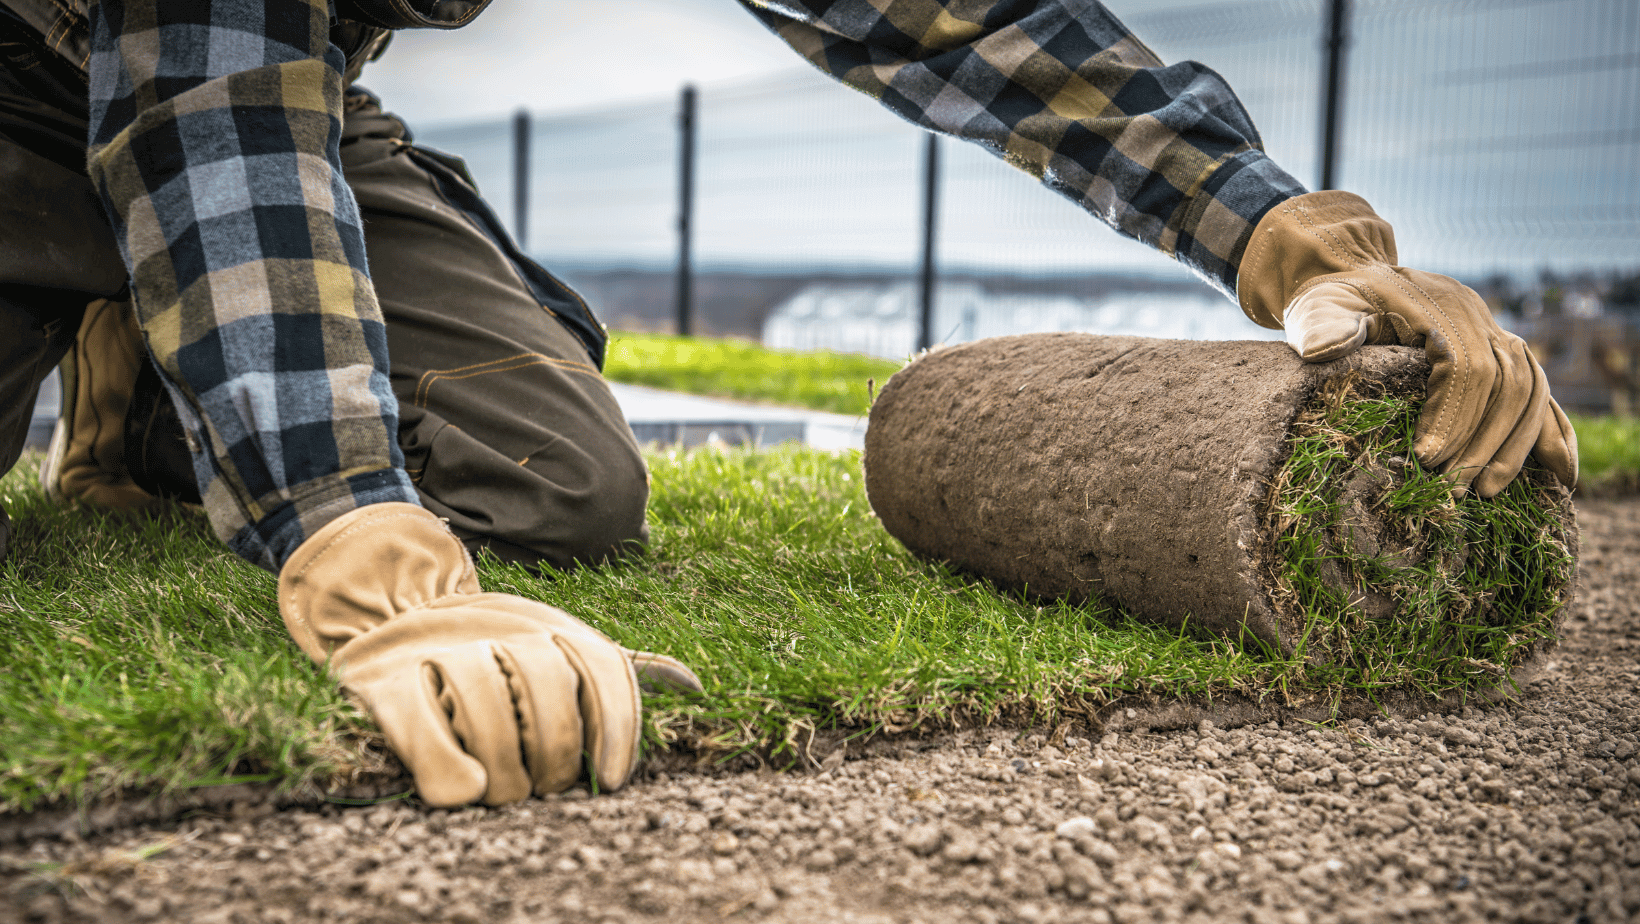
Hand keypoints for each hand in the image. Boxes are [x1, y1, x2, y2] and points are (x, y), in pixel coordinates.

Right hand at [278, 503, 700, 806]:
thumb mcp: (555, 648)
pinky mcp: (384, 680)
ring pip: (488, 710)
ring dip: (504, 768)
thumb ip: (615, 673)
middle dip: (555, 753)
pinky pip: (422, 730)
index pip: (602, 667)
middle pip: (548, 689)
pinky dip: (446, 767)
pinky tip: (467, 792)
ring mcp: (440, 648)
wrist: (384, 612)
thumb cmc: (487, 648)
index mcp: (549, 622)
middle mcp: (501, 626)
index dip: (616, 725)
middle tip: (547, 788)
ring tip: (505, 792)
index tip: (612, 780)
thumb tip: (696, 686)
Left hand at [1239, 191, 1576, 496]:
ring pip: (1530, 387)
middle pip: (1504, 380)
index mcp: (1436, 305)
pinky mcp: (1501, 351)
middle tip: (1454, 487)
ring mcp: (1494, 331)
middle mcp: (1476, 315)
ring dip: (1514, 443)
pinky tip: (1560, 474)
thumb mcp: (1318, 306)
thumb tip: (1326, 349)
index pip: (1463, 364)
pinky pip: (1539, 390)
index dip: (1452, 414)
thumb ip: (1323, 326)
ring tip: (1487, 491)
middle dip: (1482, 439)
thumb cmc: (1333, 301)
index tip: (1428, 459)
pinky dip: (1552, 431)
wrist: (1356, 278)